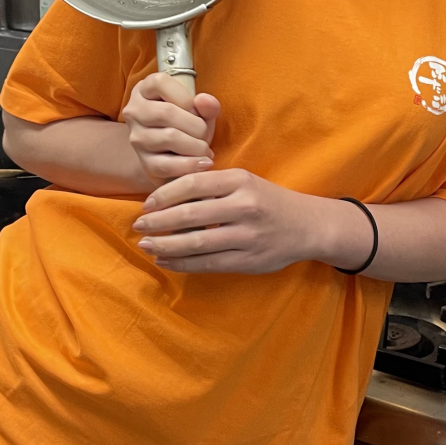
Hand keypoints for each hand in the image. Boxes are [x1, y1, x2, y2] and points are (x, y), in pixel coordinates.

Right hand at [122, 73, 220, 185]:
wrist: (171, 154)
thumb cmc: (186, 124)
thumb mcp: (198, 110)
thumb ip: (206, 104)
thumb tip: (206, 101)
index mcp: (145, 89)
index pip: (160, 83)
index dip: (185, 97)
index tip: (197, 110)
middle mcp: (135, 111)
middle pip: (166, 113)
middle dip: (195, 124)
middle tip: (205, 133)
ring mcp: (136, 138)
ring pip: (168, 138)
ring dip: (196, 146)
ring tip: (205, 149)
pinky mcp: (143, 162)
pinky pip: (166, 164)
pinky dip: (190, 165)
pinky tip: (203, 163)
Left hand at [133, 169, 369, 274]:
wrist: (307, 226)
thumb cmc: (267, 201)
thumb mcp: (245, 182)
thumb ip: (213, 186)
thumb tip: (166, 194)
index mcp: (241, 181)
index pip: (193, 184)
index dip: (165, 195)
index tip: (147, 204)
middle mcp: (245, 206)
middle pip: (191, 215)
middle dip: (158, 222)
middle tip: (138, 227)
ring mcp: (248, 236)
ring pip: (197, 242)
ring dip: (166, 246)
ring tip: (147, 246)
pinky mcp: (249, 260)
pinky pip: (208, 264)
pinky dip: (183, 263)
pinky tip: (166, 261)